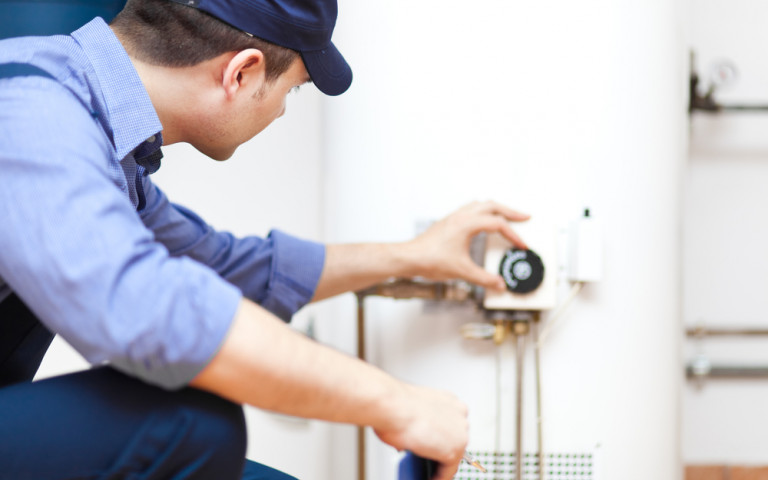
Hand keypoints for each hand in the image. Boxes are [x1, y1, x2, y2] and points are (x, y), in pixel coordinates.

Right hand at [374, 384, 468, 479]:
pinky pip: (448, 471)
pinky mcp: (454, 451)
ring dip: (439, 465)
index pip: (450, 425)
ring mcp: (460, 433)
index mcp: (449, 401)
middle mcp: (459, 414)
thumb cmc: (395, 405)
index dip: (440, 438)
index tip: (433, 447)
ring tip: (427, 472)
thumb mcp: (410, 412)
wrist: (392, 406)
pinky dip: (438, 477)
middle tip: (427, 461)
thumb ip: (420, 425)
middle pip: (454, 440)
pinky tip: (429, 479)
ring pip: (453, 456)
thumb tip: (414, 440)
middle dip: (440, 451)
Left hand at [405, 200, 529, 290]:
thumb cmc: (429, 260)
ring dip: (496, 209)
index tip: (521, 245)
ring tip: (507, 216)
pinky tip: (483, 222)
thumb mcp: (462, 272)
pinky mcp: (448, 222)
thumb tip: (499, 284)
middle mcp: (461, 216)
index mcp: (467, 223)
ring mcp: (453, 217)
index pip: (498, 224)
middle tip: (524, 217)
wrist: (409, 258)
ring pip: (480, 204)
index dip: (513, 235)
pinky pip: (470, 209)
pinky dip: (483, 212)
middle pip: (492, 206)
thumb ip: (484, 279)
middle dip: (510, 211)